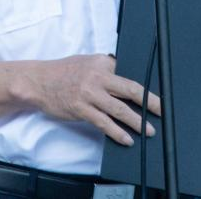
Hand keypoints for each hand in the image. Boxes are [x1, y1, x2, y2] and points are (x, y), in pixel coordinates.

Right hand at [25, 54, 160, 146]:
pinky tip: (126, 139)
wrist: (38, 81)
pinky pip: (104, 123)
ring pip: (120, 109)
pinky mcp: (81, 108)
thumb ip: (105, 70)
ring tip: (148, 130)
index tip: (157, 98)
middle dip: (150, 102)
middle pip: (130, 90)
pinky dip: (117, 132)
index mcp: (102, 62)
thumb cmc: (62, 72)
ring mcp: (89, 93)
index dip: (144, 88)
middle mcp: (98, 76)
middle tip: (162, 111)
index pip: (128, 75)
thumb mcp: (86, 63)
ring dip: (137, 121)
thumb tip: (124, 83)